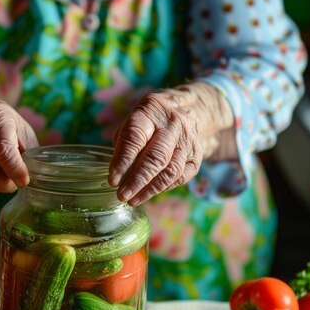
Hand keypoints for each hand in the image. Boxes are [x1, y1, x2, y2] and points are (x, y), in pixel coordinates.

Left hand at [109, 82, 234, 204]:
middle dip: (136, 180)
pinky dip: (163, 189)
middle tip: (122, 195)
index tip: (113, 180)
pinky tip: (148, 193)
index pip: (135, 138)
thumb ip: (124, 142)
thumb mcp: (135, 119)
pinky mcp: (197, 157)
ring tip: (133, 199)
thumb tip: (118, 173)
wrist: (193, 109)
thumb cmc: (153, 119)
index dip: (122, 161)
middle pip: (155, 158)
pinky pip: (180, 178)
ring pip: (170, 171)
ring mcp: (188, 141)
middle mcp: (173, 125)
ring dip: (149, 189)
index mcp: (151, 111)